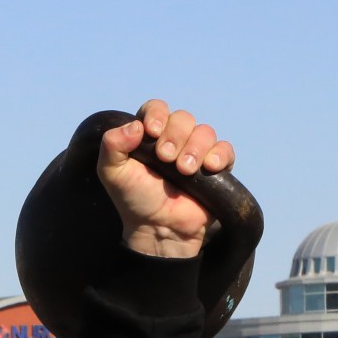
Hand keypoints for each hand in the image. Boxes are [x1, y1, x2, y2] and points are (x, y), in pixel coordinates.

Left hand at [96, 100, 234, 260]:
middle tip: (165, 158)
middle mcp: (175, 138)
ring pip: (205, 132)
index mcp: (150, 134)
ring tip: (184, 170)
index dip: (157, 114)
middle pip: (183, 118)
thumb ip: (112, 145)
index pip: (157, 108)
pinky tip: (209, 168)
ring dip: (195, 148)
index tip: (151, 131)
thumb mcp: (112, 173)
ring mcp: (197, 152)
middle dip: (174, 135)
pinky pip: (225, 150)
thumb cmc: (134, 199)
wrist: (157, 229)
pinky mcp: (216, 168)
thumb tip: (135, 126)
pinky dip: (219, 155)